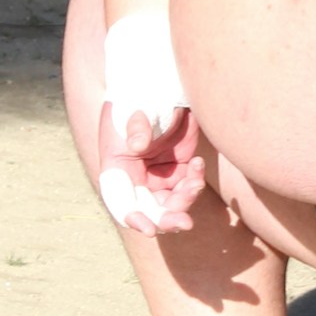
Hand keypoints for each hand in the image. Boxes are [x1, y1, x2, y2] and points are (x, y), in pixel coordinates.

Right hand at [98, 99, 205, 236]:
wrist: (162, 86)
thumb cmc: (140, 97)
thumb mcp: (135, 110)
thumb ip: (136, 127)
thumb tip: (137, 146)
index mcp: (118, 170)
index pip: (122, 202)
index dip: (134, 218)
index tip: (149, 229)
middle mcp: (136, 179)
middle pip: (150, 211)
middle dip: (167, 219)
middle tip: (185, 222)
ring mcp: (159, 176)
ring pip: (172, 205)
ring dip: (185, 200)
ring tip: (195, 181)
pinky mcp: (180, 169)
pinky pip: (188, 187)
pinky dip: (195, 181)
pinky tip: (198, 164)